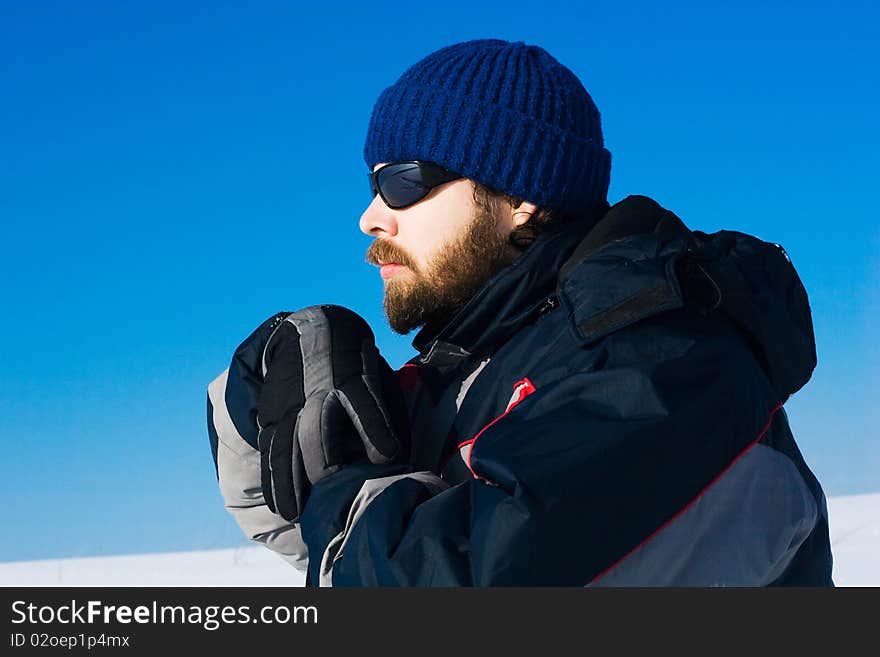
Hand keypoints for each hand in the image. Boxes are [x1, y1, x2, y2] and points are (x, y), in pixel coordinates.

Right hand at [257, 304, 407, 521]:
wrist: (313, 330)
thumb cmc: (356, 365)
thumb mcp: (377, 376)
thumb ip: (386, 412)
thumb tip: (397, 457)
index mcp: (352, 380)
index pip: (364, 404)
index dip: (375, 428)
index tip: (388, 454)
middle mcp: (318, 394)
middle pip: (318, 431)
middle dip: (325, 463)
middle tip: (333, 490)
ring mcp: (291, 406)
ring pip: (286, 446)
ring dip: (290, 482)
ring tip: (294, 513)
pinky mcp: (273, 416)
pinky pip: (270, 451)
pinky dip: (273, 479)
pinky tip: (277, 503)